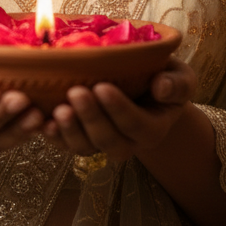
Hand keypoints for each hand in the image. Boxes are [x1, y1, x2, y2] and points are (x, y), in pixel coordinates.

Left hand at [41, 56, 196, 160]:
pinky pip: (66, 145)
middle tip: (76, 91)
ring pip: (85, 147)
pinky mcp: (80, 138)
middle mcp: (127, 143)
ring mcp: (101, 143)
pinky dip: (54, 136)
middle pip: (108, 140)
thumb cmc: (163, 78)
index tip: (102, 86)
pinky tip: (44, 121)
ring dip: (70, 130)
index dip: (118, 109)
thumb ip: (177, 83)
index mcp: (152, 129)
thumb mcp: (181, 77)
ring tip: (58, 109)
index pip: (136, 125)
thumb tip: (161, 88)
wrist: (146, 90)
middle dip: (91, 118)